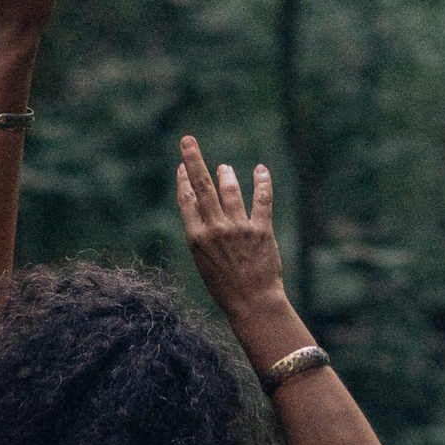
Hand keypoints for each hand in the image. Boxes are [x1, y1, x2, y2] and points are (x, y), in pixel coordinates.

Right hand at [175, 133, 286, 323]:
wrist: (252, 303)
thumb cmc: (225, 288)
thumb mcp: (204, 263)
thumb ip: (203, 237)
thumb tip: (202, 213)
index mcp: (196, 238)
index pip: (186, 201)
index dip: (183, 181)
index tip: (182, 167)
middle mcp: (215, 229)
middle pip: (202, 187)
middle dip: (193, 161)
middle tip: (187, 141)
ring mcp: (238, 228)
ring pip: (230, 190)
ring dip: (226, 175)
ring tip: (224, 168)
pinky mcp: (261, 230)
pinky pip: (262, 199)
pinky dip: (262, 182)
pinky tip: (260, 170)